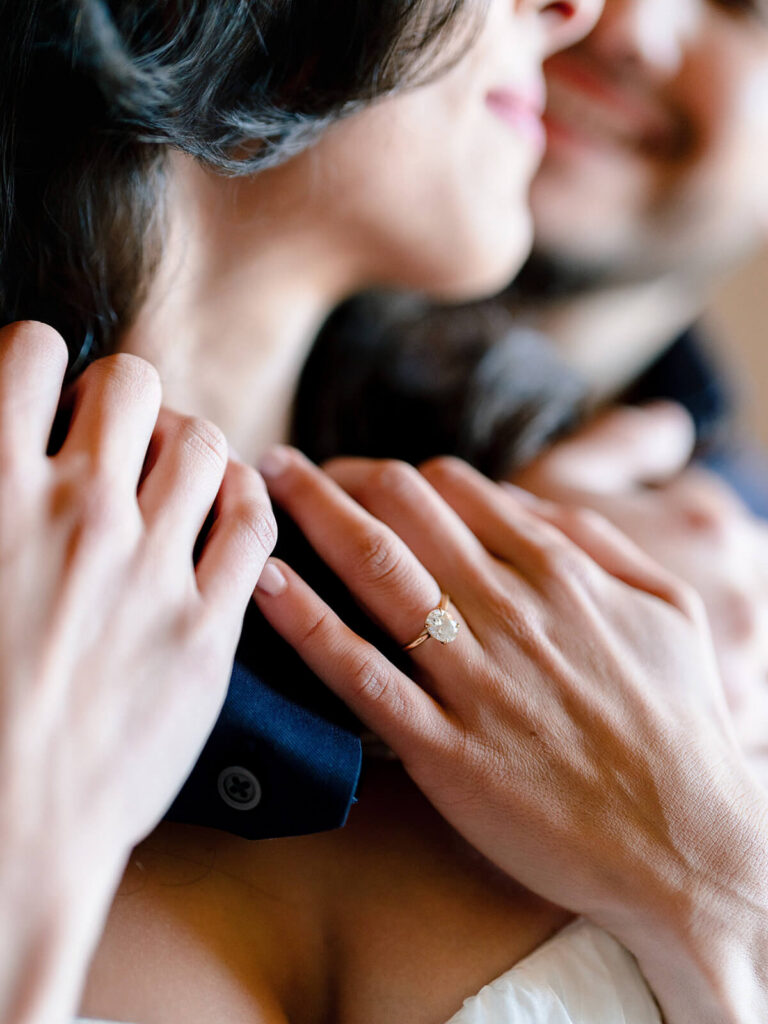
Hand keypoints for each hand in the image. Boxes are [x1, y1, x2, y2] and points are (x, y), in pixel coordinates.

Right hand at [0, 322, 275, 1022]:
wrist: (0, 840)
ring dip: (187, 442)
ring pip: (203, 443)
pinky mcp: (208, 629)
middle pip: (132, 385)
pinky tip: (230, 505)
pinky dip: (248, 497)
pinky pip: (255, 523)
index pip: (30, 356)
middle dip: (121, 395)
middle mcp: (79, 517)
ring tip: (171, 471)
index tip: (40, 394)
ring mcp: (153, 572)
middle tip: (112, 434)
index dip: (36, 363)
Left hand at [254, 445, 767, 1023]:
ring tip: (263, 484)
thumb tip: (526, 503)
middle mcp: (510, 609)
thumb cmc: (682, 727)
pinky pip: (362, 673)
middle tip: (289, 467)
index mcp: (560, 571)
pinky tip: (266, 584)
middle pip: (404, 510)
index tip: (357, 476)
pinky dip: (308, 623)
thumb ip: (601, 545)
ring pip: (377, 571)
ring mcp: (474, 677)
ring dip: (312, 516)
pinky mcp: (446, 749)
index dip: (394, 473)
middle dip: (337, 476)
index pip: (455, 488)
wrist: (688, 847)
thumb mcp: (671, 610)